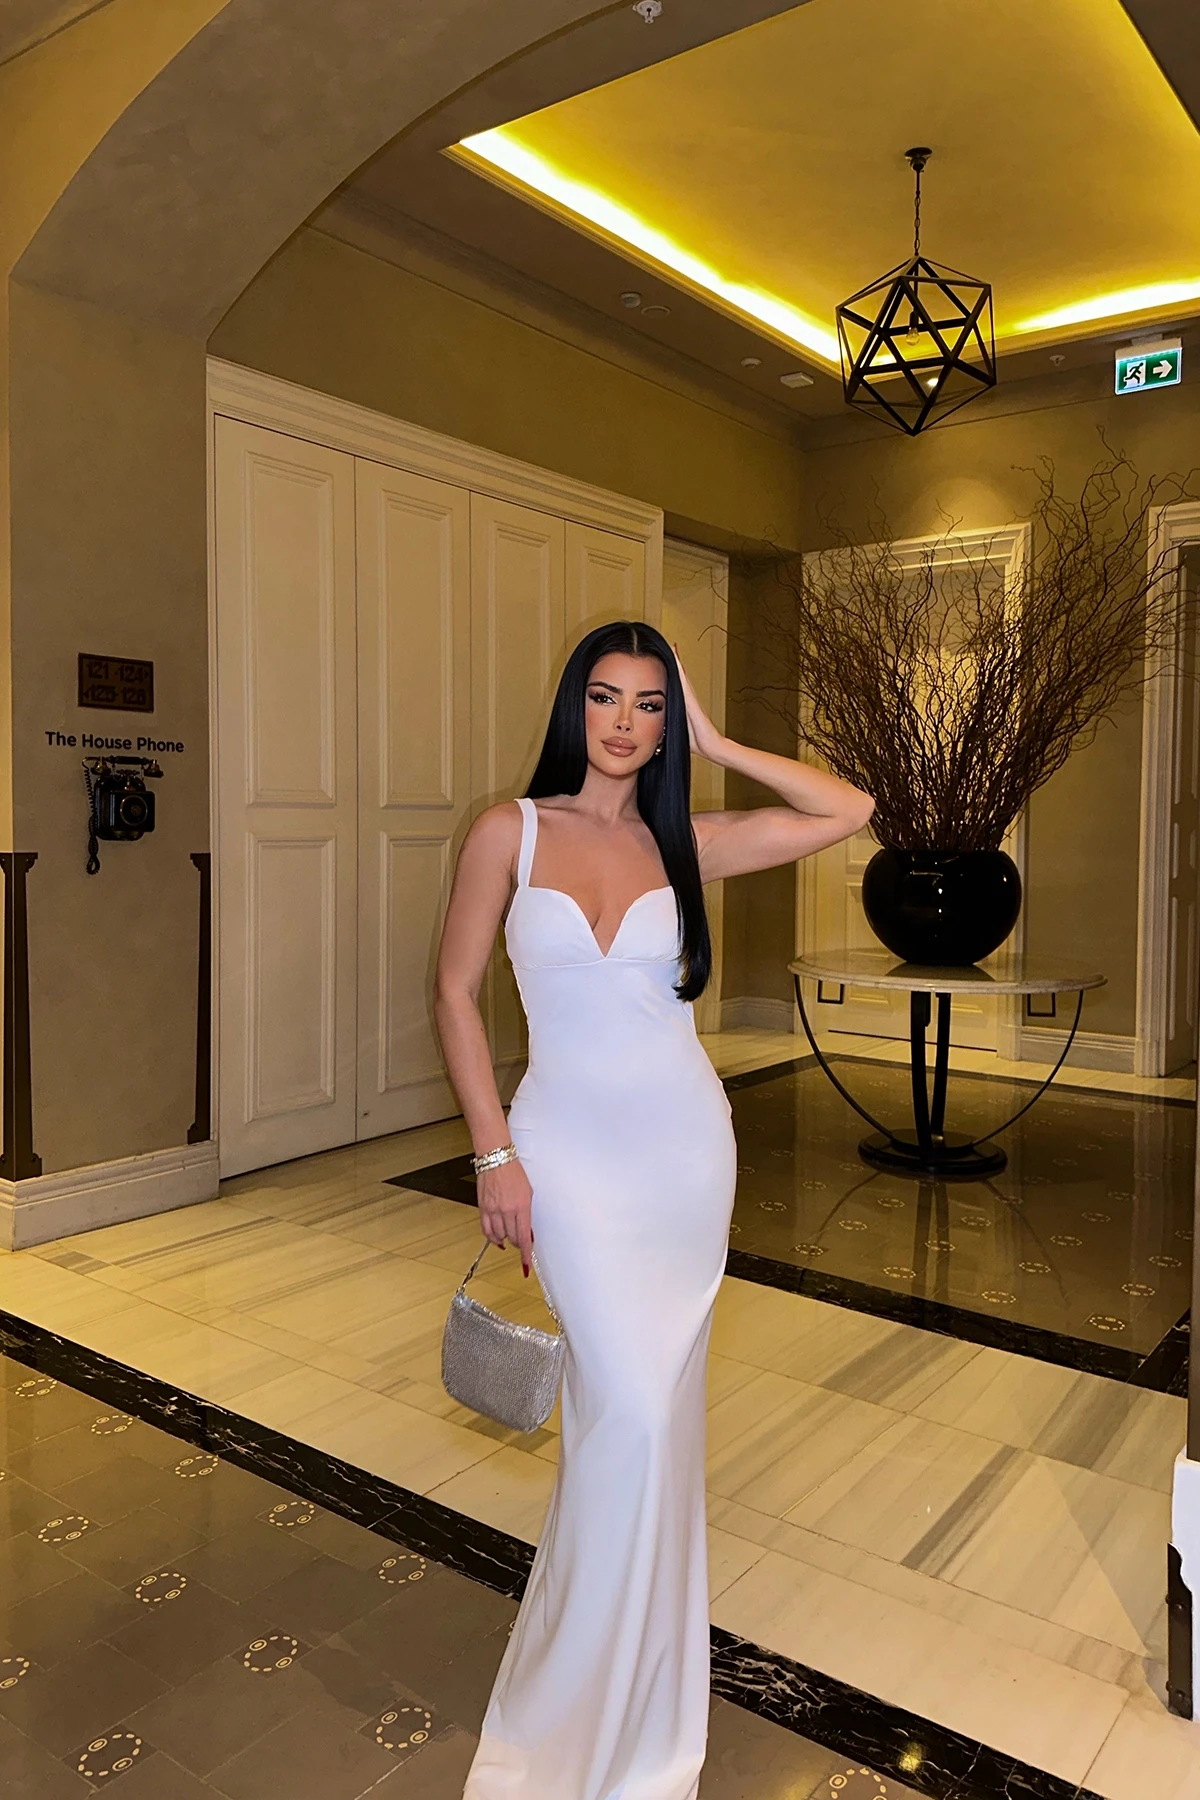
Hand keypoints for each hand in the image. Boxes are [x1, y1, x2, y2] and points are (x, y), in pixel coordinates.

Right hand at [476, 1157, 533, 1274]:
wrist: (496, 1159)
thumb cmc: (513, 1172)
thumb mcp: (528, 1193)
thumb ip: (527, 1214)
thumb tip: (526, 1231)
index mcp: (521, 1206)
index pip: (523, 1238)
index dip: (525, 1254)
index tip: (526, 1263)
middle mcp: (507, 1210)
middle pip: (512, 1239)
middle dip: (518, 1243)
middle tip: (521, 1243)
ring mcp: (493, 1210)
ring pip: (499, 1236)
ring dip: (506, 1239)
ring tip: (509, 1235)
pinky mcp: (483, 1208)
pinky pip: (486, 1230)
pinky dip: (492, 1237)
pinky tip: (496, 1239)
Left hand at [673, 646, 726, 762]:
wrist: (710, 746)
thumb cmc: (695, 741)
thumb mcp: (676, 730)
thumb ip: (668, 726)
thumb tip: (656, 731)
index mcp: (683, 705)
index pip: (676, 685)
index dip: (673, 672)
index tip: (665, 661)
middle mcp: (688, 699)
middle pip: (680, 676)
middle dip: (676, 661)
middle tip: (671, 646)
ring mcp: (691, 698)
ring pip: (682, 675)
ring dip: (677, 661)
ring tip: (673, 647)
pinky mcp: (692, 700)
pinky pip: (683, 681)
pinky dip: (680, 669)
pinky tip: (676, 659)